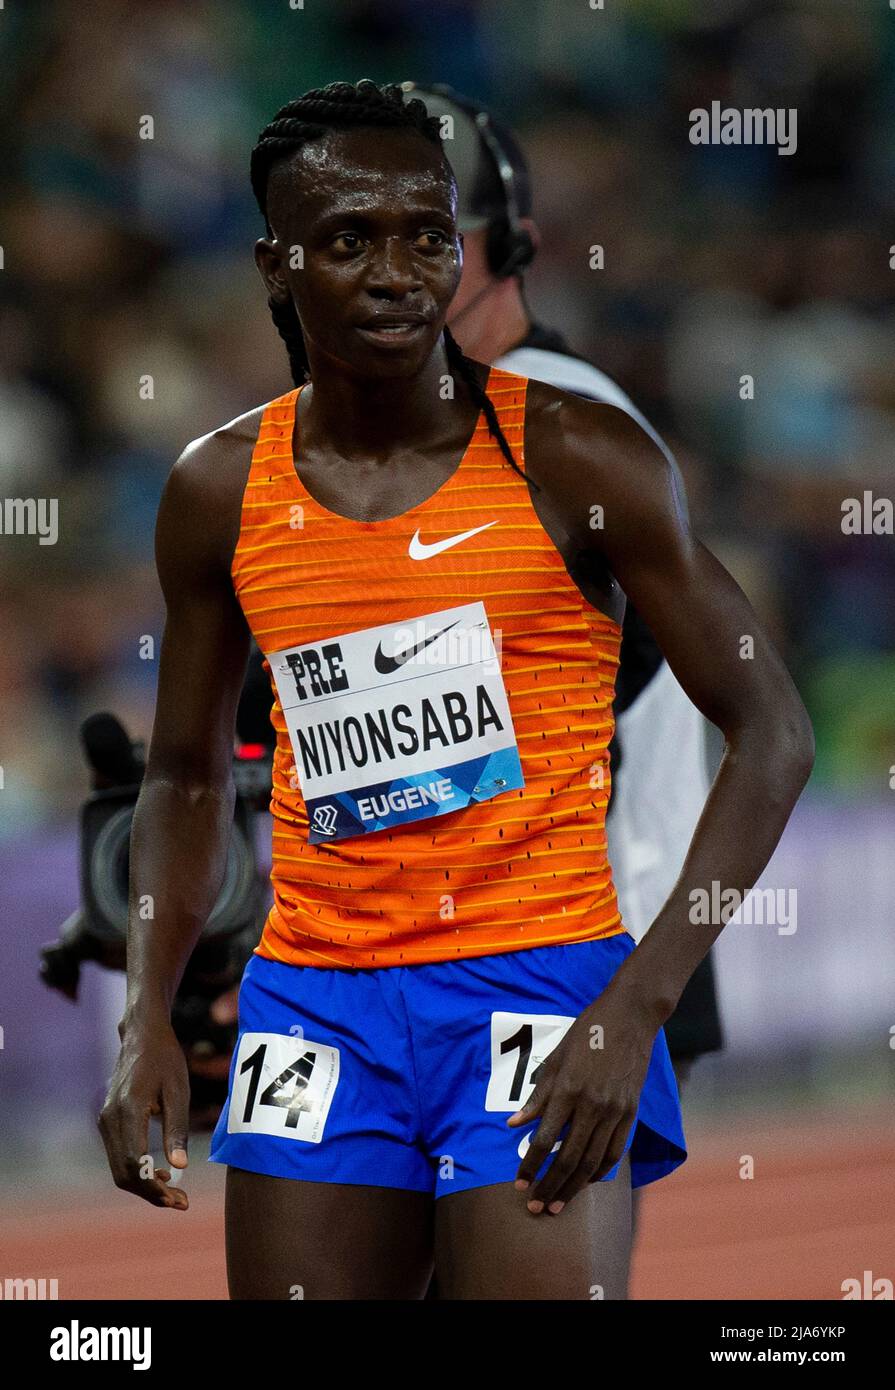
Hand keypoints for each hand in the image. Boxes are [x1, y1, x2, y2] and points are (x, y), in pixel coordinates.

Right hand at [98, 1020, 190, 1209]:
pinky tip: (159, 1173)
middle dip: (149, 1193)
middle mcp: (110, 1119)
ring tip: (174, 1192)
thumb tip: (179, 1167)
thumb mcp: (178, 1091)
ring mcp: (105, 1120)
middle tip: (180, 1202)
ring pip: (118, 1168)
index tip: (177, 1200)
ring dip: (143, 1185)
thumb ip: (177, 1129)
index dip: (152, 1188)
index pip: (133, 1164)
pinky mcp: (108, 1121)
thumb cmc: (165, 1059)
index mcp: (128, 1110)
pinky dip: (136, 1170)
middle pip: (122, 1173)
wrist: (141, 1035)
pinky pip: (118, 1155)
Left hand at [507, 982, 657, 1214]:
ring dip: (573, 1187)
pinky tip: (587, 1182)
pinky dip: (600, 1171)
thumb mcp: (556, 1058)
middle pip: (568, 1159)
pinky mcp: (630, 1112)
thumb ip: (537, 1095)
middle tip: (535, 1208)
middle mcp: (591, 1105)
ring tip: (557, 1205)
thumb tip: (514, 1124)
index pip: (545, 1140)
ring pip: (592, 1162)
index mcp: (568, 1090)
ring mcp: (614, 1111)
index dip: (530, 1166)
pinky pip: (615, 1151)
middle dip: (549, 1187)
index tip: (519, 1185)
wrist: (630, 1017)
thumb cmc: (587, 1031)